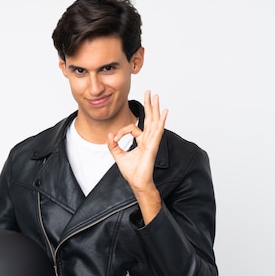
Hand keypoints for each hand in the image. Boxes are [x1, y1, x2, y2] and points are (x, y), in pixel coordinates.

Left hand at [108, 90, 167, 222]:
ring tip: (156, 96)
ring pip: (154, 121)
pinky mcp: (153, 146)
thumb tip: (109, 135)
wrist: (137, 183)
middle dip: (149, 105)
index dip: (121, 132)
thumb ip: (113, 145)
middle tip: (150, 92)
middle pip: (150, 118)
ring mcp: (152, 142)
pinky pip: (157, 131)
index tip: (114, 138)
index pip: (132, 129)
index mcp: (142, 141)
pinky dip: (161, 121)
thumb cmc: (132, 172)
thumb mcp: (118, 156)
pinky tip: (164, 112)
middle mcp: (148, 139)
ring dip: (155, 108)